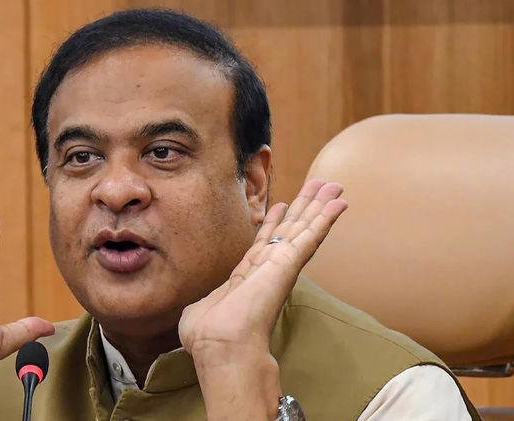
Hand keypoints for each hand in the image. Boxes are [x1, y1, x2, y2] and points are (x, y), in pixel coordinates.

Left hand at [179, 179, 346, 359]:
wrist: (222, 346)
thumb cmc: (208, 337)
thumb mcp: (199, 314)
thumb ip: (205, 305)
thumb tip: (199, 313)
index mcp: (247, 278)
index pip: (263, 244)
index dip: (273, 223)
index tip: (282, 205)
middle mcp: (267, 269)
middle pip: (289, 231)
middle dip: (303, 208)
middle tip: (319, 186)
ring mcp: (280, 267)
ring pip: (303, 229)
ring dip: (319, 206)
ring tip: (333, 185)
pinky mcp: (289, 265)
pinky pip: (311, 237)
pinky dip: (326, 218)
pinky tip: (339, 202)